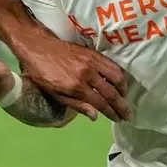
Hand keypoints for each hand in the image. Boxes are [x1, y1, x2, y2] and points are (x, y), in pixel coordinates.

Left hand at [15, 34, 130, 122]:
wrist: (38, 47)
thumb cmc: (42, 74)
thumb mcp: (54, 95)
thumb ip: (76, 105)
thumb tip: (96, 117)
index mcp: (76, 87)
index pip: (100, 103)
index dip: (112, 113)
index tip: (118, 119)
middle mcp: (87, 74)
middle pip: (111, 93)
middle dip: (121, 106)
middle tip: (128, 115)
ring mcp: (91, 62)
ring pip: (116, 77)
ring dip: (123, 90)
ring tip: (124, 98)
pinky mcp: (93, 53)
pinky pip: (112, 64)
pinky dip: (119, 75)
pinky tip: (119, 82)